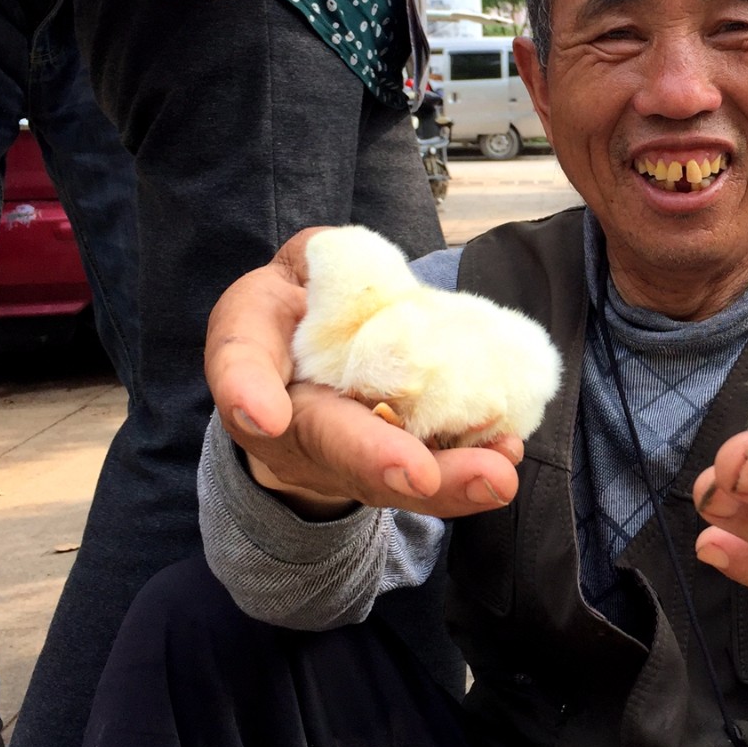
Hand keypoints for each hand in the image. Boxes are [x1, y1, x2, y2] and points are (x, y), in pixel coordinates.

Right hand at [205, 227, 521, 520]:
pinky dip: (469, 473)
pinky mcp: (392, 462)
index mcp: (253, 354)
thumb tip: (369, 281)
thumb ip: (326, 262)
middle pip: (329, 443)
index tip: (265, 416)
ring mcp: (340, 453)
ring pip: (385, 478)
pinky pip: (429, 475)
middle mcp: (289, 418)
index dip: (248, 390)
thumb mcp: (300, 265)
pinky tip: (507, 454)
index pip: (240, 364)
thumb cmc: (307, 299)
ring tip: (495, 476)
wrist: (311, 358)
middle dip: (375, 459)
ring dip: (444, 483)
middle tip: (417, 475)